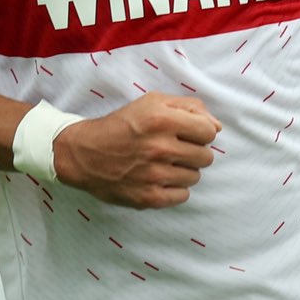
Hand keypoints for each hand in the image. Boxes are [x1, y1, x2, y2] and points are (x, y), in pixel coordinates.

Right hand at [53, 92, 220, 209]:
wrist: (83, 153)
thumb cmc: (121, 125)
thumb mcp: (151, 102)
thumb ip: (188, 107)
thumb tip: (216, 127)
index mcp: (162, 119)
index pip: (209, 131)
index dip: (201, 132)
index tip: (188, 133)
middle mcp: (160, 147)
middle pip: (206, 156)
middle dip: (193, 152)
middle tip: (174, 149)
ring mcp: (155, 175)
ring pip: (195, 176)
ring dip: (183, 170)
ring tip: (163, 164)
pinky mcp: (149, 197)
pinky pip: (183, 196)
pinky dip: (175, 188)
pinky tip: (159, 179)